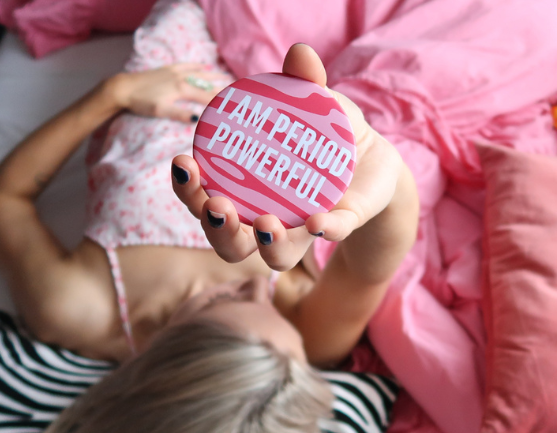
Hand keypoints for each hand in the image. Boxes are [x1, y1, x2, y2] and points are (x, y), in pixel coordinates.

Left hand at [107, 63, 230, 122]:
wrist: (123, 88)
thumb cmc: (141, 102)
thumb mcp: (160, 111)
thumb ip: (180, 114)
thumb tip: (198, 120)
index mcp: (182, 90)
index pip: (207, 97)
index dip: (221, 102)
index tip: (236, 106)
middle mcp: (182, 78)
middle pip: (207, 84)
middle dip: (223, 89)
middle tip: (238, 93)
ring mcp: (175, 72)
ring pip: (200, 74)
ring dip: (214, 77)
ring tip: (227, 79)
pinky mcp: (168, 69)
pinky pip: (188, 66)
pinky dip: (198, 66)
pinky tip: (204, 66)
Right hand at [170, 44, 407, 270]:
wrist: (374, 158)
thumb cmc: (325, 132)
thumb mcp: (314, 102)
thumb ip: (303, 81)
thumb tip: (300, 53)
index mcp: (244, 190)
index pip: (204, 197)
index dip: (188, 189)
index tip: (182, 163)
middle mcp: (266, 219)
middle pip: (228, 240)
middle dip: (215, 228)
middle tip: (216, 205)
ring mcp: (302, 229)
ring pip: (273, 255)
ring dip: (264, 243)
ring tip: (264, 225)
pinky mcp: (340, 226)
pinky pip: (330, 234)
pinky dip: (324, 230)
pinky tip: (318, 221)